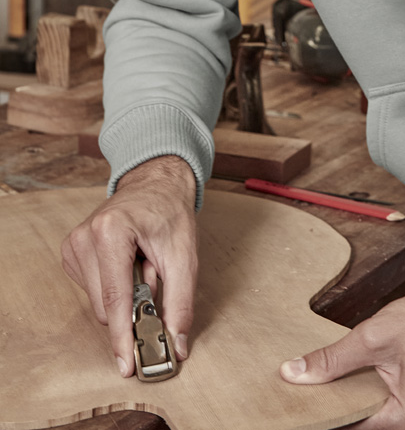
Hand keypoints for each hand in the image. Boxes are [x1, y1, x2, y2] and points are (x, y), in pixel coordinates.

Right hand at [61, 155, 197, 377]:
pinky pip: (94, 290)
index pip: (115, 299)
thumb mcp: (185, 257)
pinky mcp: (72, 252)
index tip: (127, 365)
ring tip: (143, 262)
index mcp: (110, 231)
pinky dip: (115, 285)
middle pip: (106, 306)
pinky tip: (128, 261)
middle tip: (155, 275)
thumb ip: (181, 303)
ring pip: (99, 302)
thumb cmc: (170, 213)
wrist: (157, 184)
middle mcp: (85, 237)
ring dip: (126, 294)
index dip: (123, 336)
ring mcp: (74, 244)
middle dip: (134, 305)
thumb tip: (177, 344)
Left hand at [280, 286, 404, 429]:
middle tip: (314, 386)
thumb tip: (294, 373)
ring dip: (358, 400)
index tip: (300, 401)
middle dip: (340, 406)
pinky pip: (394, 410)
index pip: (349, 428)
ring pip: (379, 418)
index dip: (323, 412)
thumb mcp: (375, 335)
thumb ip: (333, 360)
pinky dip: (376, 396)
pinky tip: (362, 377)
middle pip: (364, 426)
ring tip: (336, 379)